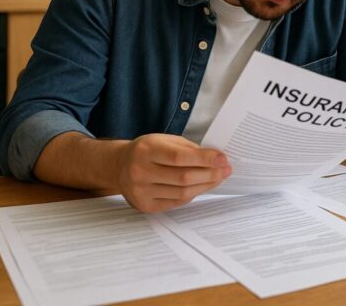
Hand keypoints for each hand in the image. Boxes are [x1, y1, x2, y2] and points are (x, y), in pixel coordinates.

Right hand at [114, 134, 231, 211]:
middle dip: (210, 174)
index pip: (179, 157)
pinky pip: (176, 202)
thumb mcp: (164, 140)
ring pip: (182, 193)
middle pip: (183, 178)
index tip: (223, 158)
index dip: (204, 159)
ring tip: (218, 178)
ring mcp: (141, 192)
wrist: (119, 166)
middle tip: (226, 170)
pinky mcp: (145, 206)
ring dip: (205, 186)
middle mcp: (140, 172)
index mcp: (146, 150)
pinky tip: (202, 186)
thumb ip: (188, 148)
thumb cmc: (147, 150)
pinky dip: (193, 194)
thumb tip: (215, 159)